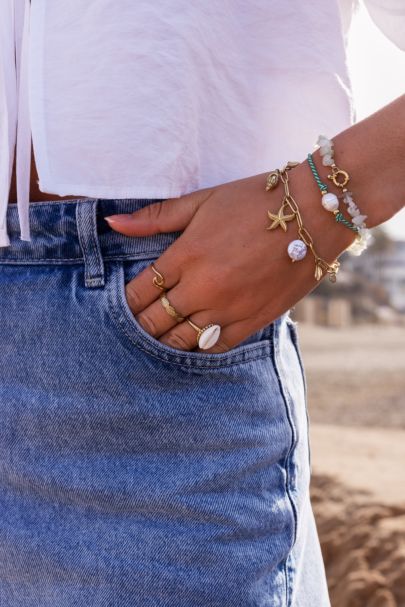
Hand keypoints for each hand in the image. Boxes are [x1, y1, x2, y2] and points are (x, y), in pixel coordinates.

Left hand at [104, 163, 353, 352]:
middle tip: (138, 323)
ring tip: (160, 336)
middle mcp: (203, 287)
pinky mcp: (253, 320)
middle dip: (141, 323)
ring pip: (182, 340)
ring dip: (165, 340)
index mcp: (186, 255)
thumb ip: (155, 217)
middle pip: (155, 321)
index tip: (126, 303)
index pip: (140, 291)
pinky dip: (199, 348)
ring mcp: (229, 308)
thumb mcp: (202, 201)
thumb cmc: (253, 200)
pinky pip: (216, 347)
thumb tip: (112, 224)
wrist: (312, 213)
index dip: (127, 301)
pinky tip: (193, 342)